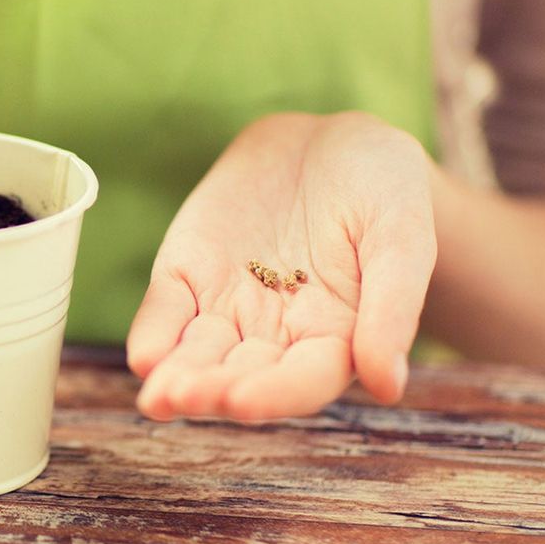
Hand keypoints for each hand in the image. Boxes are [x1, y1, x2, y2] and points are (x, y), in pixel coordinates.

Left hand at [127, 112, 436, 420]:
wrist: (328, 142)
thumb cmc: (382, 190)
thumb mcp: (402, 237)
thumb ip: (393, 308)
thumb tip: (388, 386)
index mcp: (335, 338)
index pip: (303, 380)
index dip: (273, 394)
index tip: (242, 401)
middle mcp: (276, 336)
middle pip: (241, 376)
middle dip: (211, 391)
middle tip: (181, 398)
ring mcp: (227, 309)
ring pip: (198, 354)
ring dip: (175, 376)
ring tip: (155, 396)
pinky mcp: (188, 277)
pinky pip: (166, 311)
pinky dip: (153, 334)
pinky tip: (142, 357)